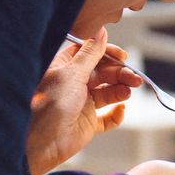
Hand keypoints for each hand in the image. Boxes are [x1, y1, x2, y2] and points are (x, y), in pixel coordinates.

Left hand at [27, 27, 139, 174]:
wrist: (40, 143)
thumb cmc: (49, 105)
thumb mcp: (71, 73)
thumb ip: (90, 53)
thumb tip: (102, 31)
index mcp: (66, 68)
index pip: (91, 54)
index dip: (108, 53)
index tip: (123, 56)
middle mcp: (74, 84)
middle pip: (104, 73)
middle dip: (120, 73)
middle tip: (134, 78)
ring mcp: (82, 104)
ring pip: (108, 93)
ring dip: (121, 90)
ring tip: (128, 92)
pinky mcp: (88, 124)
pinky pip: (107, 118)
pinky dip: (116, 115)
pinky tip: (120, 111)